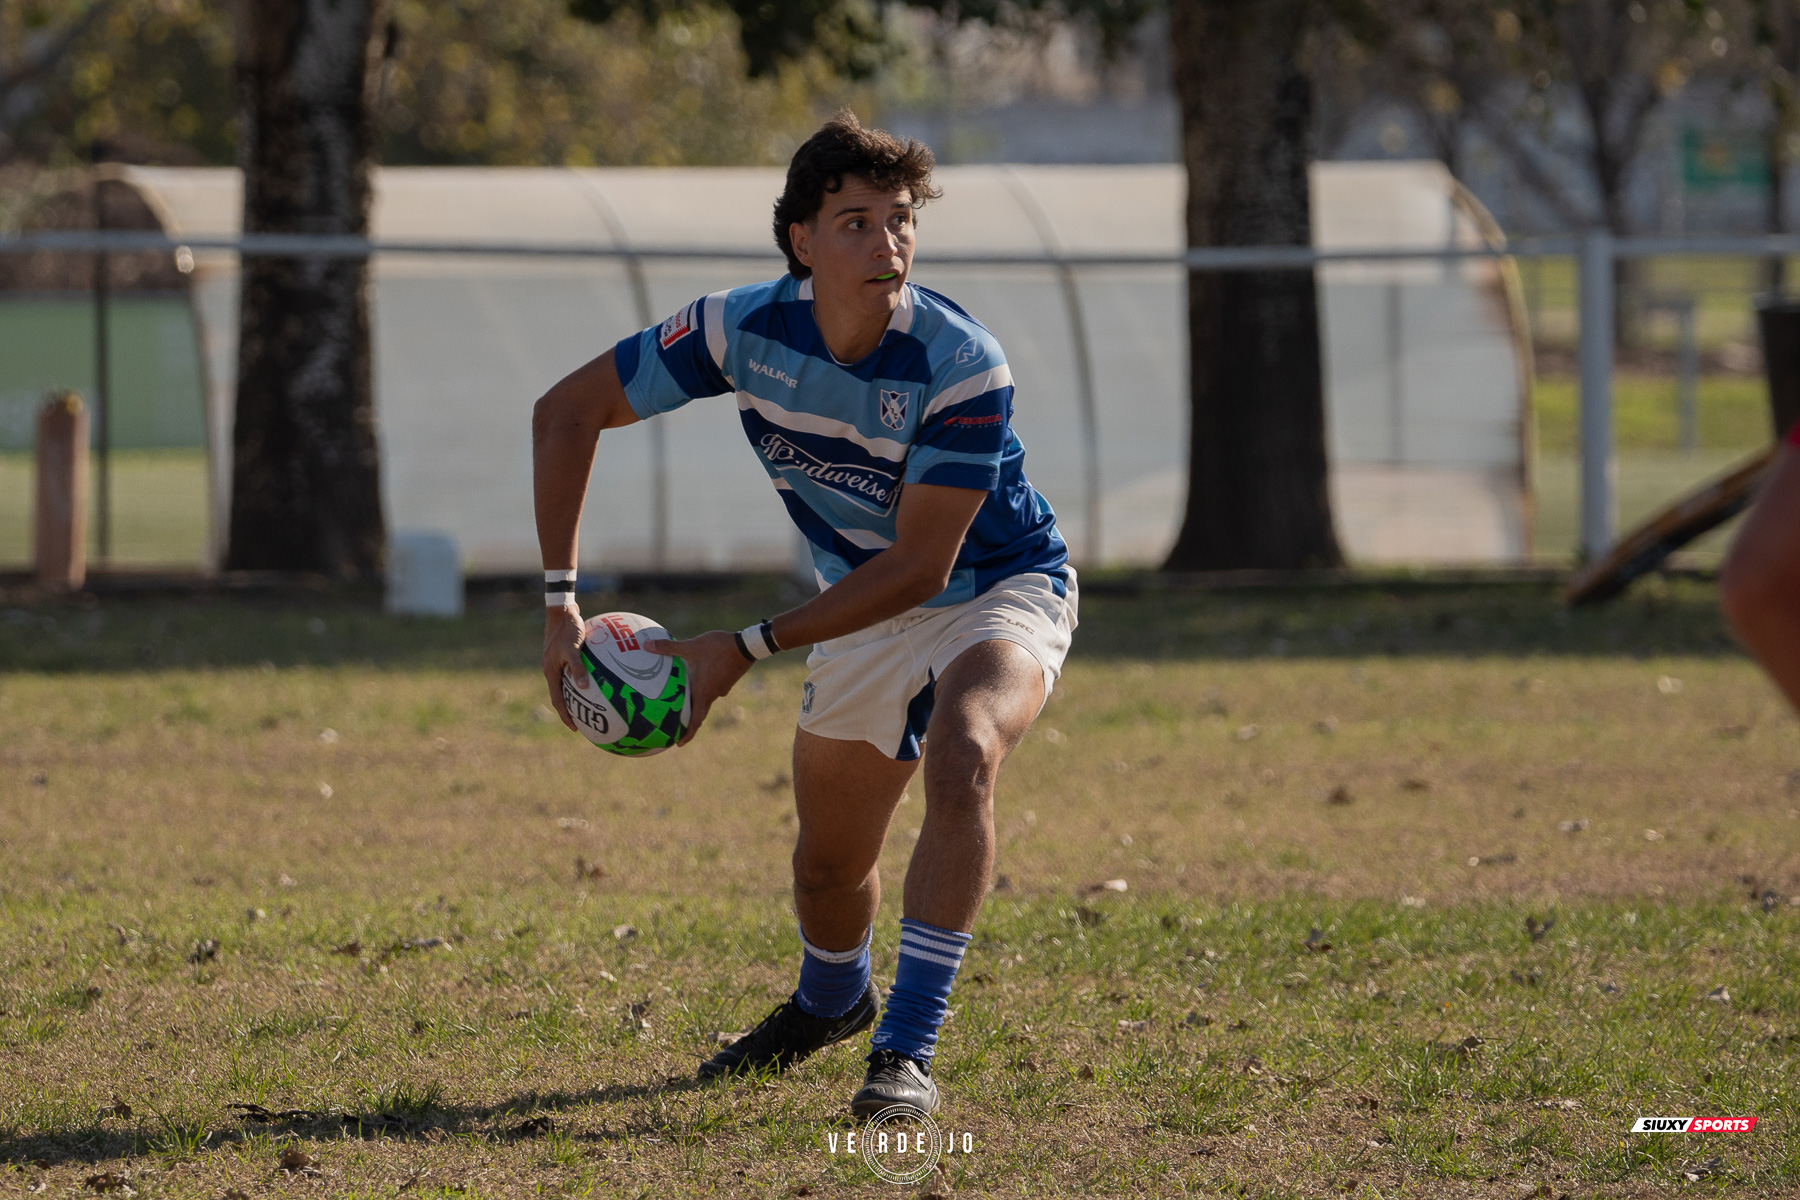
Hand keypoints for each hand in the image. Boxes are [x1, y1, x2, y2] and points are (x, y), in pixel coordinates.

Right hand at [543, 603, 586, 731]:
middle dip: (572, 710)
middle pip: (562, 695)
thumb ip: (578, 668)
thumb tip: (584, 688)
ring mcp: (559, 661)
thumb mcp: (573, 648)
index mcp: (551, 672)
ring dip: (578, 695)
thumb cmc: (567, 628)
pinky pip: (576, 670)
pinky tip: (601, 678)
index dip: (566, 716)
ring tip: (593, 704)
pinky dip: (586, 677)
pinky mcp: (567, 652)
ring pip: (569, 683)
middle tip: (586, 722)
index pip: (558, 701)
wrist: (562, 609)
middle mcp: (553, 669)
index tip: (576, 729)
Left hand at [645, 630, 751, 745]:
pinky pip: (712, 690)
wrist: (747, 645)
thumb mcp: (692, 647)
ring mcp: (722, 688)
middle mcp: (713, 694)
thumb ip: (669, 647)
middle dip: (689, 722)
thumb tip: (646, 645)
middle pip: (700, 714)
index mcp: (704, 692)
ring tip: (683, 702)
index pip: (695, 721)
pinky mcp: (726, 680)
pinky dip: (703, 691)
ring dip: (696, 705)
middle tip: (678, 727)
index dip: (687, 734)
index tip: (678, 744)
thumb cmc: (719, 648)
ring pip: (706, 701)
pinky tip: (697, 681)